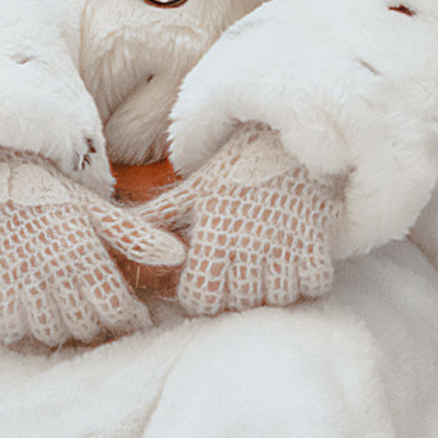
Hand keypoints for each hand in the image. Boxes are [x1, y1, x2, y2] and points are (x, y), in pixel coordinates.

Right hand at [0, 154, 181, 349]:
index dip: (130, 321)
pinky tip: (37, 328)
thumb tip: (178, 255)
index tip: (136, 320)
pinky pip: (12, 329)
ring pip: (50, 332)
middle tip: (107, 325)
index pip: (114, 304)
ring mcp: (22, 278)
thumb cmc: (54, 197)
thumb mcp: (98, 209)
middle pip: (85, 325)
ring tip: (74, 325)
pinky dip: (26, 337)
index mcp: (83, 248)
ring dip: (65, 335)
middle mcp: (53, 267)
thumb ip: (136, 237)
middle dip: (101, 330)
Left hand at [173, 124, 339, 317]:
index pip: (202, 298)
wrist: (291, 134)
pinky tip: (298, 264)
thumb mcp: (195, 189)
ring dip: (275, 291)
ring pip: (280, 298)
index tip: (209, 284)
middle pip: (241, 303)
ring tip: (270, 270)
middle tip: (241, 277)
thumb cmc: (237, 168)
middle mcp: (249, 239)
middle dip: (239, 296)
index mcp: (213, 230)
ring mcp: (287, 239)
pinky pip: (317, 285)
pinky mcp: (319, 235)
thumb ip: (159, 217)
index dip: (203, 297)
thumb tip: (118, 234)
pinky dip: (309, 282)